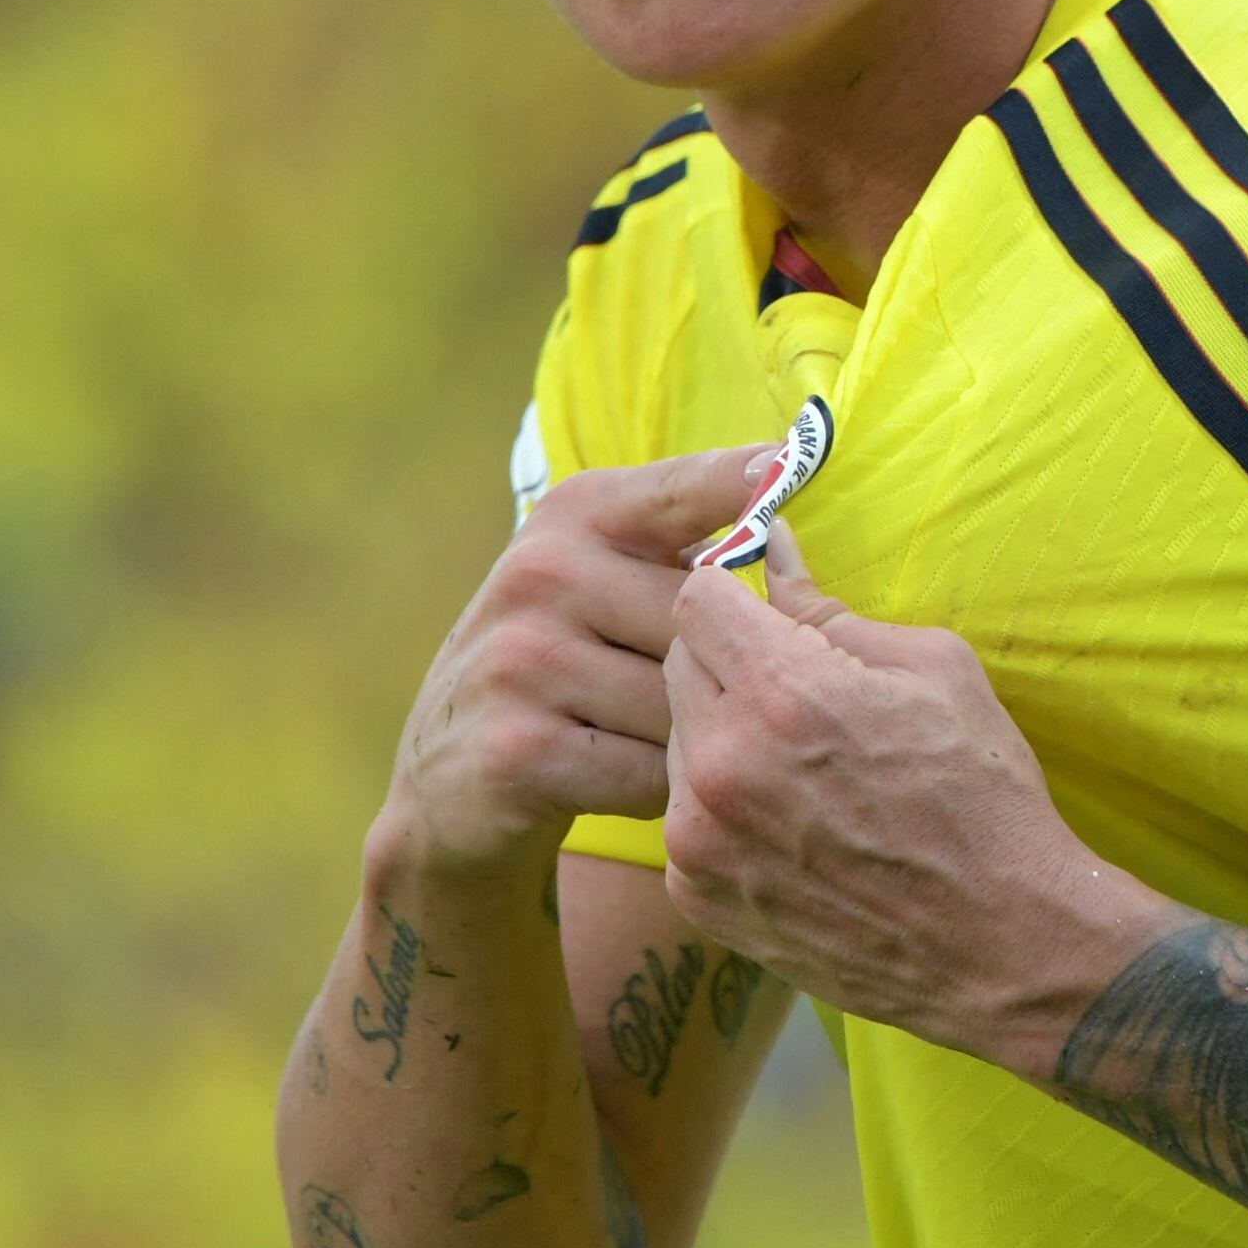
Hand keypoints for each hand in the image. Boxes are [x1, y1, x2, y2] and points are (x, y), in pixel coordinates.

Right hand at [382, 442, 773, 873]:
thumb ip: (686, 542)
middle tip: (698, 700)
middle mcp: (542, 570)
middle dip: (721, 674)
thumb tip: (788, 512)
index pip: (687, 489)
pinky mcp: (518, 750)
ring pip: (682, 705)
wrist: (450, 779)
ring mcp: (523, 658)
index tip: (797, 457)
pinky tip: (625, 780)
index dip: (748, 479)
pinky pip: (649, 775)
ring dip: (692, 740)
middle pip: (704, 623)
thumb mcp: (604, 576)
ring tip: (654, 740)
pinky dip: (657, 791)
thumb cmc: (566, 662)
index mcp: (576, 513)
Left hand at [660, 526, 1178, 1069]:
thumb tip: (774, 555)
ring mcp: (701, 842)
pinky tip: (792, 824)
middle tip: (798, 689)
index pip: (694, 596)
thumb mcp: (934, 670)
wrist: (1003, 946)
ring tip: (803, 767)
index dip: (733, 591)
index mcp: (782, 695)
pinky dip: (724, 808)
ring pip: (679, 741)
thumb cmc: (983, 799)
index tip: (761, 609)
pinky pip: (686, 815)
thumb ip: (831, 611)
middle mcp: (722, 767)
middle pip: (679, 664)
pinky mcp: (698, 898)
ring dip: (724, 735)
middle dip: (730, 659)